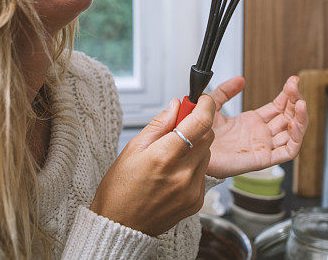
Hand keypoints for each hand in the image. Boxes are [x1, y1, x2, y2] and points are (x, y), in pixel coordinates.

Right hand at [89, 96, 215, 235]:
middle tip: (180, 126)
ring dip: (196, 146)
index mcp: (164, 157)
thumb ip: (159, 125)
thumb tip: (176, 106)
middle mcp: (183, 175)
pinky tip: (174, 173)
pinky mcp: (197, 201)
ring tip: (172, 155)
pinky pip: (203, 173)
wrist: (120, 227)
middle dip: (198, 126)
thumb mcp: (132, 149)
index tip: (201, 100)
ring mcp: (192, 190)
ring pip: (207, 153)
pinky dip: (194, 166)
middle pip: (208, 136)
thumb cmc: (119, 190)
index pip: (200, 123)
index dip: (205, 106)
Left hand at [206, 76, 306, 178]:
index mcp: (251, 122)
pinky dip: (295, 139)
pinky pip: (287, 152)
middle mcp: (260, 134)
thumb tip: (240, 80)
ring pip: (292, 133)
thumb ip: (225, 91)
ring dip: (300, 118)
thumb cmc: (200, 136)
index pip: (278, 107)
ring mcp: (263, 146)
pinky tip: (295, 124)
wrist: (193, 152)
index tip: (292, 81)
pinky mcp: (263, 159)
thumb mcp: (213, 106)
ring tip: (300, 103)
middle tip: (295, 87)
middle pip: (288, 117)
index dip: (287, 94)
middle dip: (295, 101)